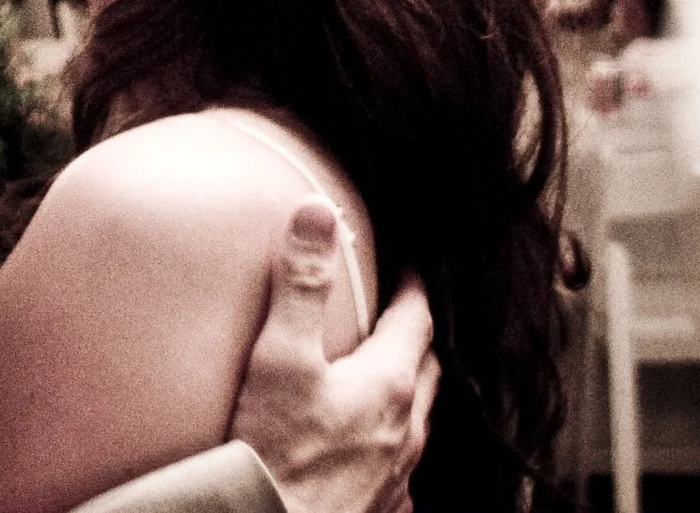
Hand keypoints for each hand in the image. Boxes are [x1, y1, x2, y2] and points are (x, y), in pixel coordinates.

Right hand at [230, 199, 437, 512]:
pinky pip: (400, 469)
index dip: (412, 286)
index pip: (416, 318)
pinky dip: (391, 447)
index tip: (407, 266)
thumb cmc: (274, 458)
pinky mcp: (381, 507)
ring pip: (417, 420)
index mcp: (387, 384)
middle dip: (414, 337)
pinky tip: (371, 450)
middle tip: (396, 315)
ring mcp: (397, 474)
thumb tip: (317, 214)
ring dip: (405, 391)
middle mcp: (404, 430)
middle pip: (425, 369)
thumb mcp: (278, 359)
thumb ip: (299, 285)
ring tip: (383, 376)